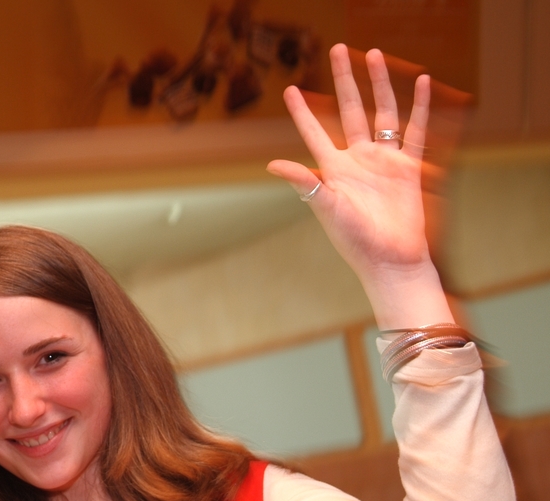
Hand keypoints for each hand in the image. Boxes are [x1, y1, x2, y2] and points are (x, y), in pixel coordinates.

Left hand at [268, 44, 453, 328]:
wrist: (390, 260)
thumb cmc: (355, 241)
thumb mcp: (327, 208)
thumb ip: (304, 183)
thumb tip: (273, 164)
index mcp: (333, 169)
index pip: (314, 131)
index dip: (302, 111)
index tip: (290, 88)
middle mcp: (358, 159)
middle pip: (351, 109)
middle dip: (344, 80)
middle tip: (338, 49)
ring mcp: (384, 161)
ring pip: (382, 112)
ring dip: (379, 84)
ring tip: (374, 54)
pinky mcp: (410, 167)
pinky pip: (416, 130)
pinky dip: (418, 106)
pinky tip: (419, 81)